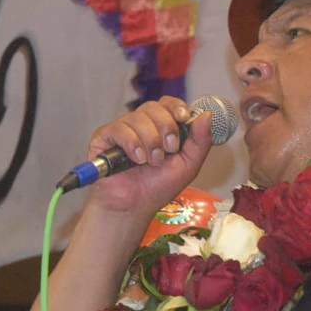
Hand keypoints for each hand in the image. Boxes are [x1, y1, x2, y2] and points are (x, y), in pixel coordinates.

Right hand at [86, 97, 213, 218]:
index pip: (168, 103)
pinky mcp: (104, 137)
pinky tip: (135, 159)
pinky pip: (119, 128)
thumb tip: (207, 114)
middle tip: (168, 151)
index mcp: (160, 127)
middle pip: (154, 107)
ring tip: (149, 162)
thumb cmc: (158, 187)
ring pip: (138, 118)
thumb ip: (200, 141)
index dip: (176, 107)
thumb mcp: (188, 165)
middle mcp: (141, 124)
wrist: (135, 206)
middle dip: (166, 128)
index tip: (183, 118)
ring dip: (150, 142)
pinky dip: (132, 144)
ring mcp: (122, 129)